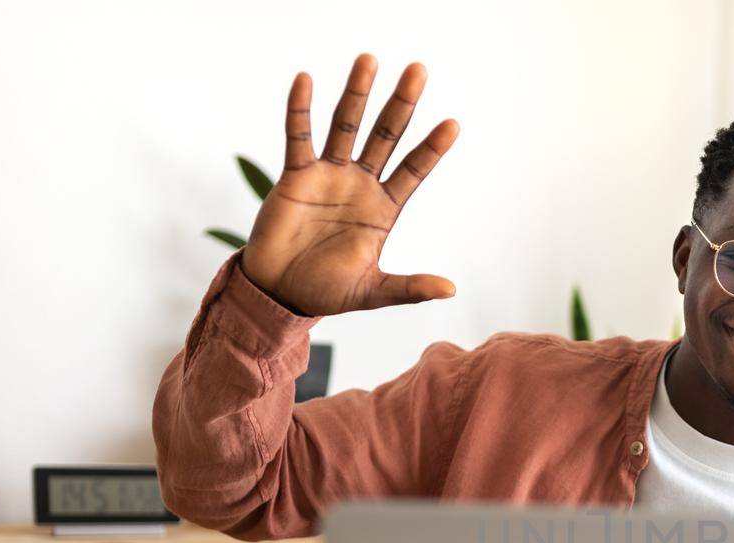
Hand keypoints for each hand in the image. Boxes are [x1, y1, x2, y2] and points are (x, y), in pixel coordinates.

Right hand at [240, 54, 458, 315]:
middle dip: (401, 105)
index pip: (413, 171)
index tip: (453, 124)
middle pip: (385, 136)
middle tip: (418, 71)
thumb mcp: (374, 292)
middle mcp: (360, 185)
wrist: (280, 293)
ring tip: (370, 60)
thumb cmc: (327, 292)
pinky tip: (306, 81)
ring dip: (357, 94)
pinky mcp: (295, 176)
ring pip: (346, 126)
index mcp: (383, 209)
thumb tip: (450, 289)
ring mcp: (329, 176)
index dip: (432, 149)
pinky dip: (300, 110)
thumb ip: (410, 288)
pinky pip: (298, 137)